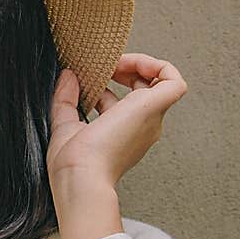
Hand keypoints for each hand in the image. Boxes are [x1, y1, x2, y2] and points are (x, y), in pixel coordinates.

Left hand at [47, 54, 187, 190]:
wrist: (82, 178)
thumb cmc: (74, 166)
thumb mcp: (65, 126)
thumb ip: (66, 100)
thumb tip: (68, 76)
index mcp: (122, 136)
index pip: (121, 101)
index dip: (107, 83)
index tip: (87, 77)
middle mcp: (142, 128)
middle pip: (142, 88)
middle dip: (124, 69)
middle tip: (101, 65)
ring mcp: (150, 119)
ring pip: (159, 82)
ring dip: (138, 64)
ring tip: (114, 61)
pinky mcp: (153, 109)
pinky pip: (174, 81)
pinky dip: (159, 65)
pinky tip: (132, 61)